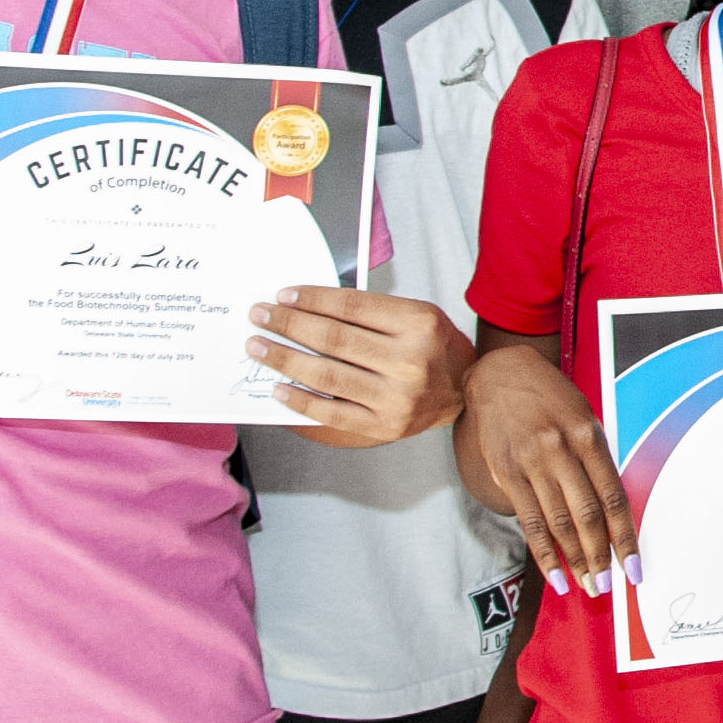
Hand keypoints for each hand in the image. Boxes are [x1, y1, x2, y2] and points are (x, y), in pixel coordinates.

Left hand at [255, 287, 471, 445]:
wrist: (464, 391)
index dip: (312, 299)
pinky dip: (300, 400)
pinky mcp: (384, 425)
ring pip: (327, 375)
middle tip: (260, 317)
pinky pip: (332, 412)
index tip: (283, 297)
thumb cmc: (433, 348)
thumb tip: (308, 308)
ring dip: (285, 359)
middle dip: (289, 325)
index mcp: (418, 324)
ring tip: (259, 347)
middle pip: (334, 338)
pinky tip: (279, 387)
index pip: (351, 307)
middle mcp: (409, 361)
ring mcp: (396, 397)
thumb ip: (370, 311)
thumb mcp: (415, 315)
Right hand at [461, 343, 632, 594]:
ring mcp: (531, 462)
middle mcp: (561, 450)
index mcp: (588, 436)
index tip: (634, 568)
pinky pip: (529, 520)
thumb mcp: (583, 415)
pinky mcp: (506, 472)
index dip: (625, 538)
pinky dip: (544, 552)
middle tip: (609, 586)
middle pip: (587, 515)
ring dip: (575, 560)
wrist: (500, 373)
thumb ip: (595, 457)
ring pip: (559, 523)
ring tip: (587, 586)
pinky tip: (554, 574)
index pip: (613, 498)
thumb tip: (610, 508)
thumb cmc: (549, 395)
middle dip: (601, 556)